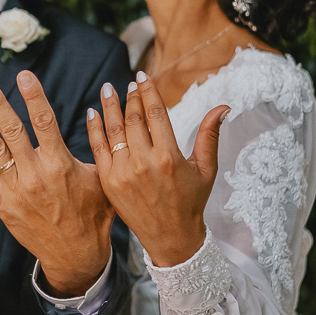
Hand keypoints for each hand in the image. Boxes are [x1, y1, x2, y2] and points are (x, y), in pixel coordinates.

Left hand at [0, 70, 113, 296]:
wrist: (77, 255)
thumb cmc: (92, 213)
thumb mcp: (99, 178)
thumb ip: (92, 148)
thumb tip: (95, 115)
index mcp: (60, 163)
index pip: (45, 122)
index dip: (33, 97)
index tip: (23, 75)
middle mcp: (36, 174)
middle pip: (13, 132)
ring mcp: (18, 191)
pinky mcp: (5, 208)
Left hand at [88, 72, 227, 268]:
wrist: (170, 238)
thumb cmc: (191, 202)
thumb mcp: (206, 169)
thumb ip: (210, 135)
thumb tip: (223, 107)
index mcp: (169, 157)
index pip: (155, 113)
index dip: (148, 91)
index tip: (143, 76)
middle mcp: (144, 163)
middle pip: (133, 119)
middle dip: (130, 97)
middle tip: (128, 84)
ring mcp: (122, 173)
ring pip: (113, 131)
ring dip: (109, 107)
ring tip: (107, 89)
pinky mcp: (108, 182)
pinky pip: (98, 149)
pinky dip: (94, 129)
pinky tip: (93, 113)